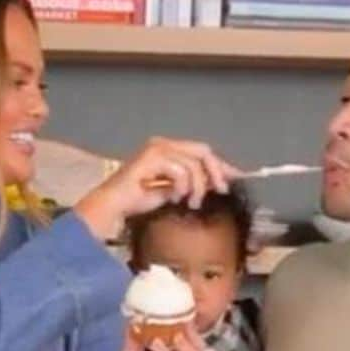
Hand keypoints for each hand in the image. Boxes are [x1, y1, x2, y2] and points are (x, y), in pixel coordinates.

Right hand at [72, 137, 244, 238]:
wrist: (113, 206)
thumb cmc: (136, 201)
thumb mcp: (172, 192)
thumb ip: (192, 184)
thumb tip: (216, 183)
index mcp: (167, 149)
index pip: (200, 152)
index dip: (220, 165)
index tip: (237, 176)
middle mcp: (162, 144)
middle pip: (203, 151)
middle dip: (216, 172)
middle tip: (220, 190)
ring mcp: (157, 149)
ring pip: (194, 163)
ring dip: (197, 187)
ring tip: (189, 202)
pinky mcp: (153, 157)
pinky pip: (181, 170)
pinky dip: (182, 187)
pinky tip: (174, 197)